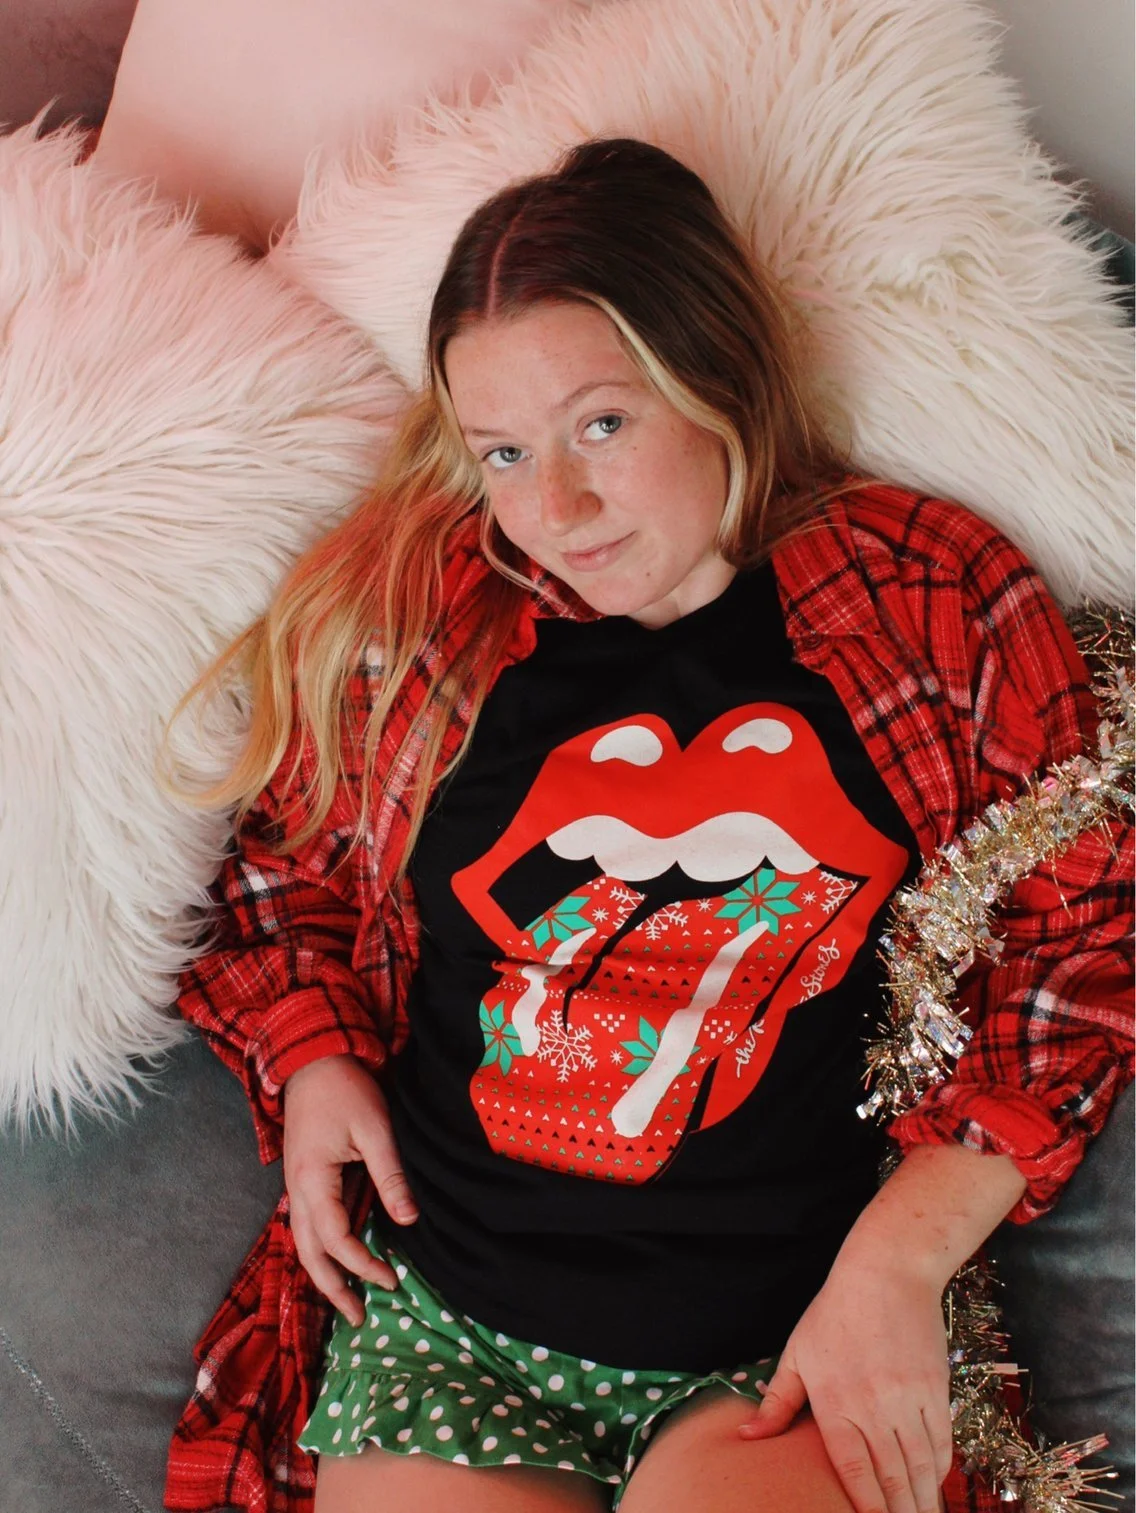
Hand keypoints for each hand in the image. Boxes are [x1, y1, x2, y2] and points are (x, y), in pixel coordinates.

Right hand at [282, 1054, 417, 1325]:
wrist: (311, 1057)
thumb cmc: (345, 1089)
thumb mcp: (374, 1128)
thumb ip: (390, 1175)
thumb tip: (409, 1221)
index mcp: (312, 1181)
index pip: (336, 1239)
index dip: (363, 1265)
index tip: (392, 1280)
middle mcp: (296, 1190)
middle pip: (309, 1252)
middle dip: (333, 1288)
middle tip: (360, 1318)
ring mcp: (295, 1184)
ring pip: (303, 1242)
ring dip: (324, 1272)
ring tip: (347, 1299)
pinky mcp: (303, 1177)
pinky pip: (306, 1224)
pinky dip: (320, 1249)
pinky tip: (337, 1259)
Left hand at [737, 1257, 952, 1512]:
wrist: (886, 1274)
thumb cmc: (834, 1313)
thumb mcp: (797, 1353)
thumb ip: (777, 1403)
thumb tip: (747, 1436)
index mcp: (836, 1402)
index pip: (853, 1470)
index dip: (865, 1507)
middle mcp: (874, 1407)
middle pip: (892, 1477)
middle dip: (899, 1512)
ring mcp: (908, 1400)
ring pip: (921, 1466)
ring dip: (922, 1500)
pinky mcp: (934, 1389)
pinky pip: (941, 1441)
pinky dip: (939, 1469)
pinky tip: (934, 1486)